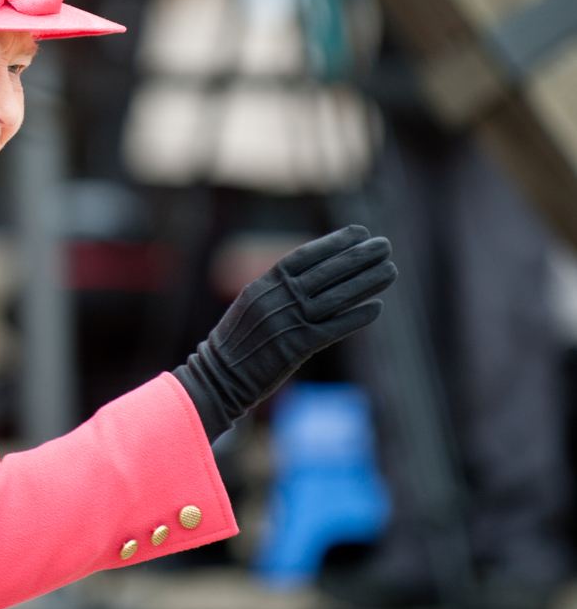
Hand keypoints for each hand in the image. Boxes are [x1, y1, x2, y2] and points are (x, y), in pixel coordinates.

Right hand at [173, 225, 396, 439]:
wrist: (218, 376)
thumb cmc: (235, 342)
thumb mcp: (250, 305)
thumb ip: (277, 290)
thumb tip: (309, 277)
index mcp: (263, 285)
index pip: (304, 256)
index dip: (334, 243)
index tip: (359, 232)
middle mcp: (276, 299)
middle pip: (326, 273)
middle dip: (358, 257)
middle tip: (384, 245)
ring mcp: (287, 322)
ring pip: (335, 297)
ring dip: (366, 283)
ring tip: (390, 270)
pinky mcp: (296, 347)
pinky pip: (333, 328)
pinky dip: (356, 317)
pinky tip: (376, 307)